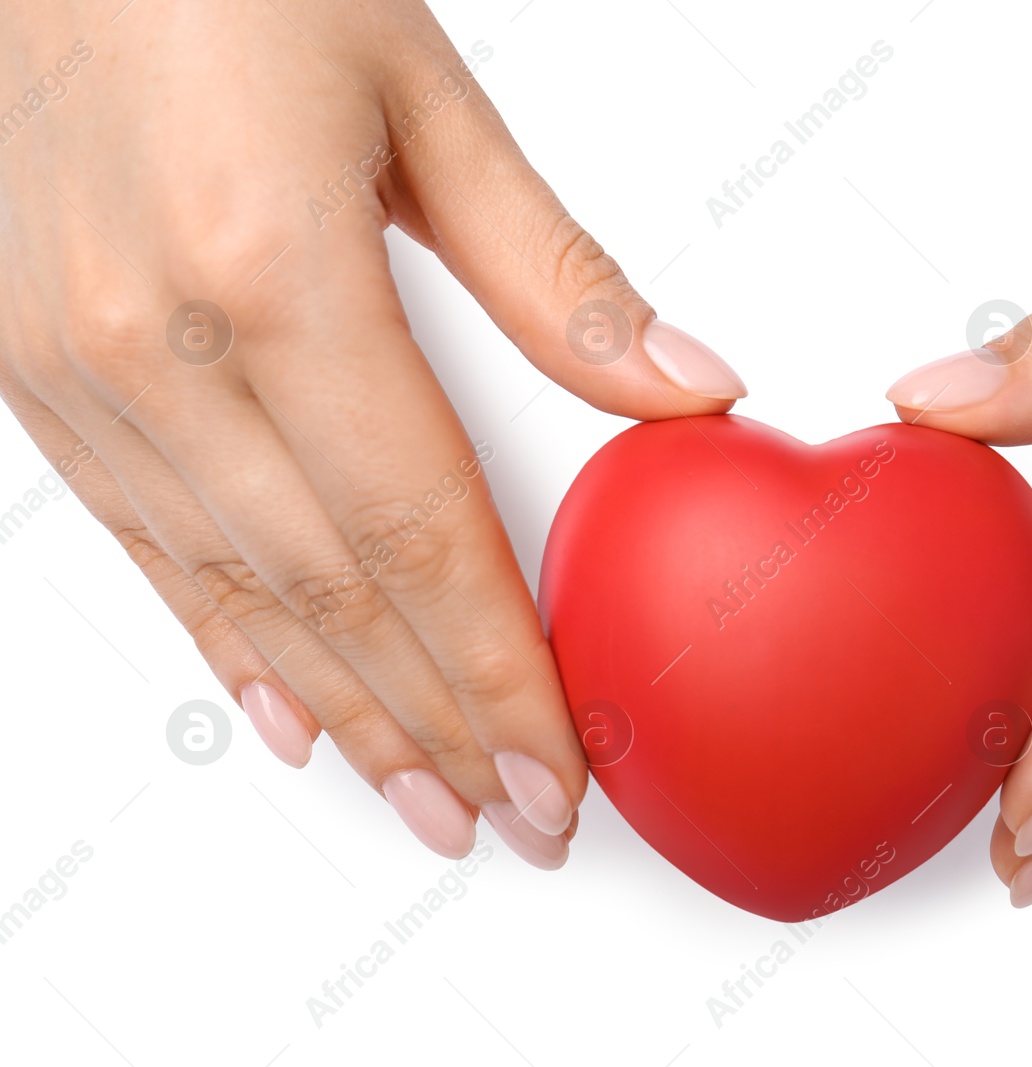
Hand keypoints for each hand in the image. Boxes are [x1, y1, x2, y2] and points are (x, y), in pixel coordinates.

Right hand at [0, 1, 743, 863]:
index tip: (554, 766)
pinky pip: (142, 545)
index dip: (496, 670)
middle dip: (435, 725)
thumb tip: (680, 386)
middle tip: (509, 819)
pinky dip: (225, 642)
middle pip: (335, 593)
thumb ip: (553, 270)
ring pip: (238, 595)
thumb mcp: (422, 99)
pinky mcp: (30, 367)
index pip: (420, 533)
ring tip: (420, 799)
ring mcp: (72, 366)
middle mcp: (154, 342)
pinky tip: (288, 709)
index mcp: (274, 273)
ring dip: (343, 713)